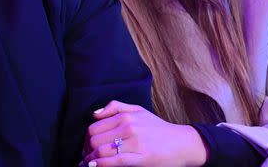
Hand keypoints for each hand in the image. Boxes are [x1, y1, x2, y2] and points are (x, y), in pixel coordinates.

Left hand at [82, 100, 207, 166]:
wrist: (182, 143)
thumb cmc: (158, 128)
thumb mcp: (138, 110)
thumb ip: (115, 107)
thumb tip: (95, 114)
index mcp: (125, 116)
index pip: (94, 127)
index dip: (86, 139)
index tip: (86, 147)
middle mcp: (128, 127)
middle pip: (94, 140)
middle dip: (86, 151)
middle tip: (85, 157)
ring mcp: (134, 143)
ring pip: (101, 150)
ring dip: (90, 159)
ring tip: (87, 164)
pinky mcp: (141, 158)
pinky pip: (115, 161)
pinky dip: (101, 164)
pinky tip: (93, 166)